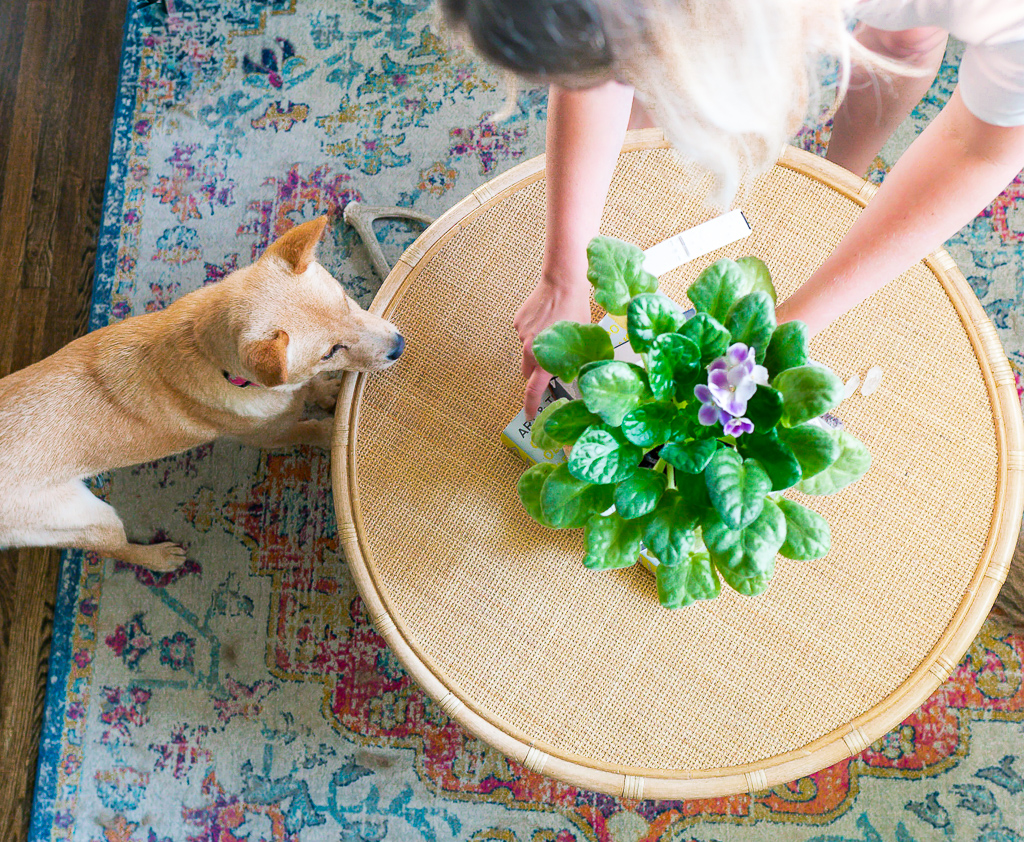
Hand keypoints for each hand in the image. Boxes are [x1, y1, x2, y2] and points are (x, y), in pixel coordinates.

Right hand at [514, 273, 591, 418]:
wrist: (562, 282)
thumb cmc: (576, 309)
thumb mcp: (582, 341)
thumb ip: (575, 362)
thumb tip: (577, 378)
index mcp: (544, 358)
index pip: (533, 389)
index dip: (531, 404)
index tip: (530, 414)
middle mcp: (529, 348)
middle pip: (527, 371)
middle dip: (536, 372)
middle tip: (551, 363)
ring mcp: (521, 334)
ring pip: (527, 351)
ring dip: (537, 348)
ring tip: (554, 331)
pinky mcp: (517, 322)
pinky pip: (525, 334)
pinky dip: (534, 332)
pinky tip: (547, 319)